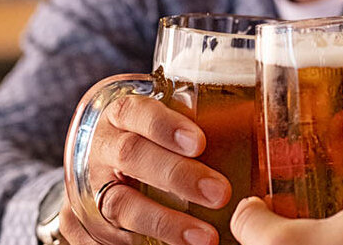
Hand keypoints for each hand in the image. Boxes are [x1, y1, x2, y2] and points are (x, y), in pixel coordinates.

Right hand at [59, 75, 230, 244]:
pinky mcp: (82, 222)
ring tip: (205, 237)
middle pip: (132, 156)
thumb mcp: (161, 118)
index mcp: (119, 114)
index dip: (166, 126)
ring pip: (121, 204)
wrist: (94, 161)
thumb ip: (197, 120)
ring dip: (165, 222)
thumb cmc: (146, 136)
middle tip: (219, 192)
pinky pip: (108, 238)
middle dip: (176, 175)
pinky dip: (141, 244)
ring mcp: (87, 186)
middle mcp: (99, 147)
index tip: (199, 142)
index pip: (136, 112)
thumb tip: (260, 127)